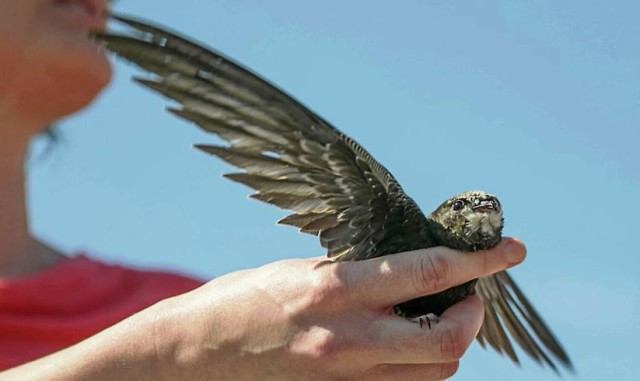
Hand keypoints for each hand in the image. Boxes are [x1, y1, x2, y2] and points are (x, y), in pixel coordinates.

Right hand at [152, 238, 525, 379]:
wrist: (194, 355)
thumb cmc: (239, 300)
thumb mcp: (297, 270)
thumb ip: (352, 273)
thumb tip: (400, 270)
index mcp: (334, 290)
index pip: (428, 272)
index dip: (478, 261)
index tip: (510, 249)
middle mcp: (348, 338)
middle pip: (449, 338)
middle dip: (476, 312)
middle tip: (472, 290)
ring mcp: (346, 374)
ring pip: (436, 370)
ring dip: (455, 340)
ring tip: (444, 312)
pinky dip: (424, 362)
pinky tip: (412, 339)